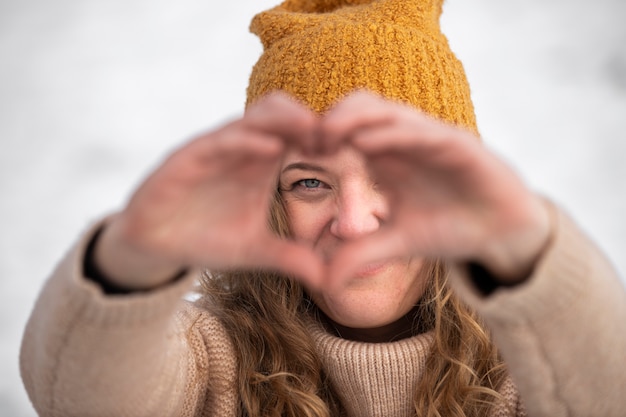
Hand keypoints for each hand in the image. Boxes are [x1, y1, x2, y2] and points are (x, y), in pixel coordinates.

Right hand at [95, 93, 323, 288]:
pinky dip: (248, 140)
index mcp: (262, 165)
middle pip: (284, 114)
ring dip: (287, 120)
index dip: (327, 139)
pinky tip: (271, 149)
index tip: (353, 154)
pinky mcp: (189, 156)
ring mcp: (217, 149)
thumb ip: (289, 258)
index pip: (299, 136)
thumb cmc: (205, 239)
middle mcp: (244, 149)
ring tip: (314, 134)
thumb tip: (328, 280)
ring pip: (257, 116)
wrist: (155, 245)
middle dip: (313, 122)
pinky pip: (222, 139)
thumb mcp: (254, 251)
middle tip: (338, 142)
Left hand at [319, 91, 550, 283]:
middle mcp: (403, 141)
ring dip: (353, 118)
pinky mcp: (456, 143)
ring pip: (385, 111)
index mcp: (386, 157)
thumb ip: (360, 254)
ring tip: (325, 134)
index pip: (347, 130)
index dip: (318, 137)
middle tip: (306, 141)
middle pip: (359, 109)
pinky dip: (391, 133)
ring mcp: (429, 138)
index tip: (295, 153)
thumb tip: (323, 283)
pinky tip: (365, 145)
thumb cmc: (450, 228)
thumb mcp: (397, 243)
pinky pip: (419, 130)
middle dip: (330, 119)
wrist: (502, 233)